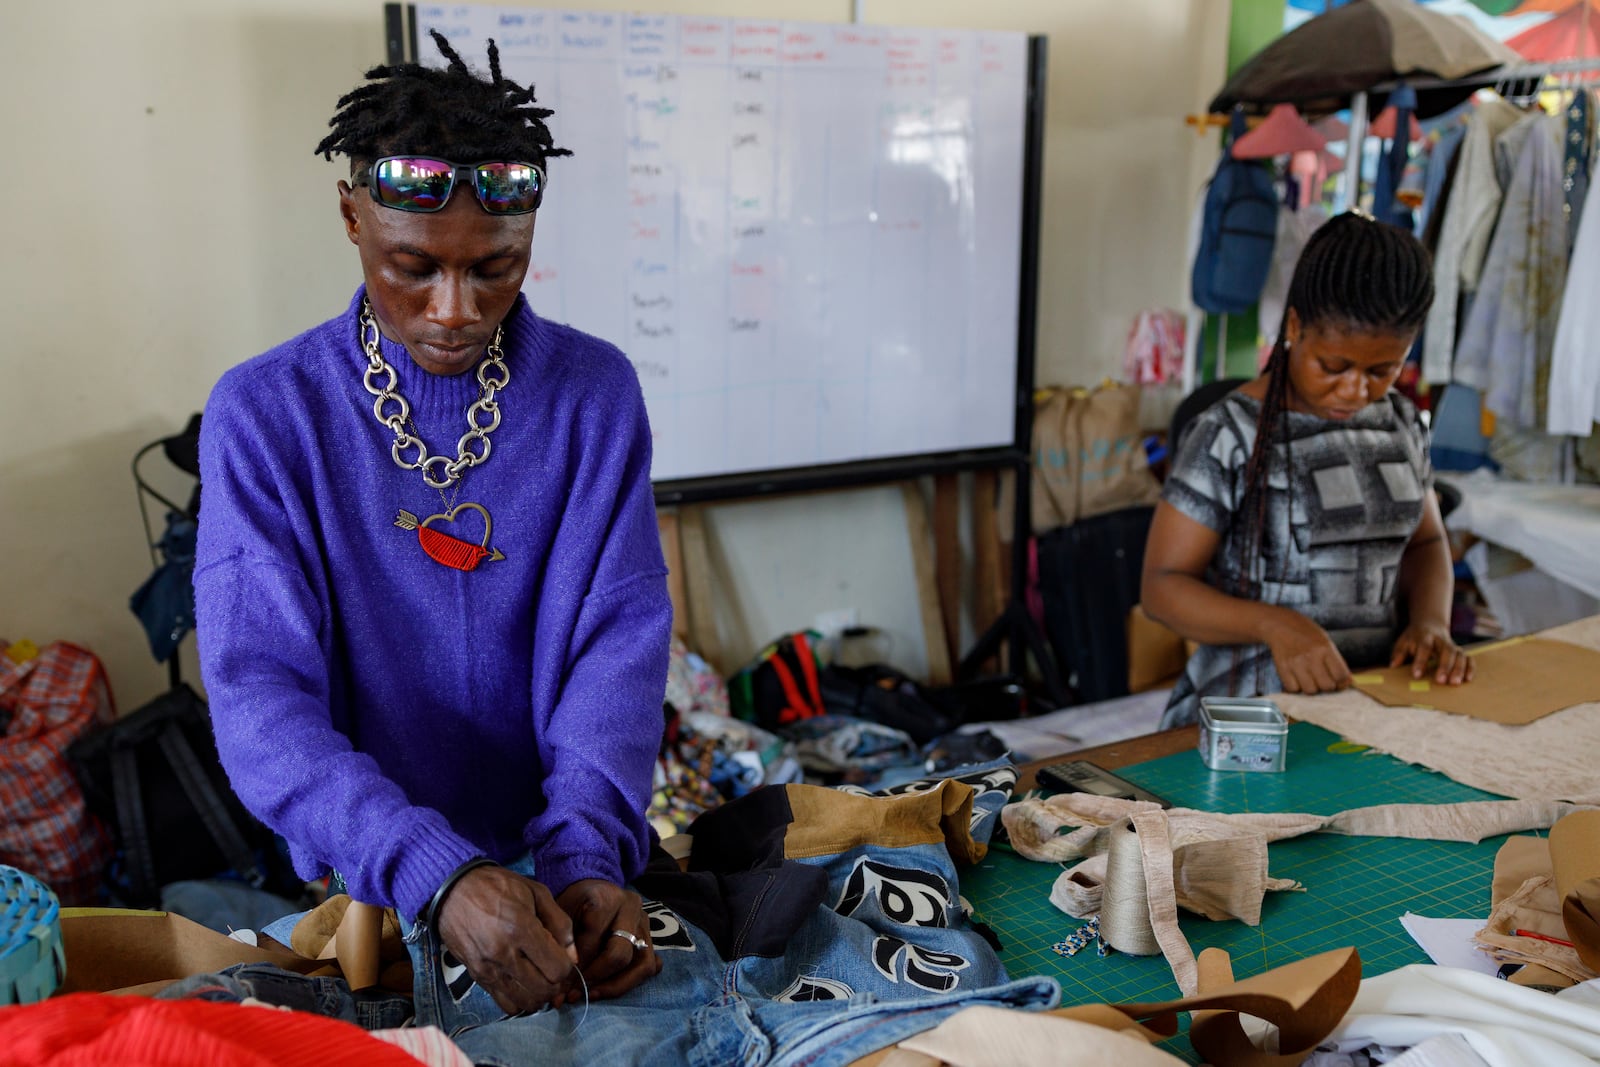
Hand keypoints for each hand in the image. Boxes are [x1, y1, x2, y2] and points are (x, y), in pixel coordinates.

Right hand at [435, 864, 579, 1014]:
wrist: (453, 890)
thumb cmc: (497, 886)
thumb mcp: (536, 892)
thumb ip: (560, 923)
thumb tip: (573, 957)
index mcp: (521, 928)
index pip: (557, 969)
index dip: (567, 967)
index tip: (564, 958)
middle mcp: (503, 953)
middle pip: (544, 990)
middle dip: (557, 984)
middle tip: (555, 970)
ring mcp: (488, 968)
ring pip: (526, 1002)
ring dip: (540, 995)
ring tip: (540, 978)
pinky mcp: (476, 976)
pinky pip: (505, 1005)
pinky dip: (520, 1000)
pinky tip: (523, 984)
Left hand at [556, 879, 661, 1000]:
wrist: (591, 888)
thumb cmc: (573, 903)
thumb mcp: (561, 915)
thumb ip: (563, 946)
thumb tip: (563, 989)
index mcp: (607, 898)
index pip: (593, 940)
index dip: (575, 968)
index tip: (559, 990)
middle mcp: (632, 909)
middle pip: (620, 955)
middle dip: (595, 979)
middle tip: (574, 994)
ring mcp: (645, 924)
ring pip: (642, 965)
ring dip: (616, 987)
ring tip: (591, 995)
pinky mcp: (650, 938)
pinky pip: (650, 966)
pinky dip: (632, 981)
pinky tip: (608, 987)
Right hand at [1265, 608, 1351, 694]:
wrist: (1281, 624)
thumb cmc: (1307, 633)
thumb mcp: (1326, 642)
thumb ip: (1336, 662)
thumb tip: (1346, 683)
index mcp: (1325, 648)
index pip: (1341, 676)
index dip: (1342, 682)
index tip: (1338, 680)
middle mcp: (1310, 656)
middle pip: (1327, 686)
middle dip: (1327, 685)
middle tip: (1323, 679)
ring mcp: (1295, 663)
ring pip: (1310, 691)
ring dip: (1312, 687)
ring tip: (1310, 678)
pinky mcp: (1282, 668)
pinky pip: (1293, 689)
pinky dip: (1297, 687)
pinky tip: (1298, 677)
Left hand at [1390, 620, 1473, 684]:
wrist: (1430, 624)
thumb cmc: (1415, 637)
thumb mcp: (1404, 641)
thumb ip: (1399, 652)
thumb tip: (1393, 666)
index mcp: (1425, 636)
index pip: (1424, 648)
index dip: (1421, 661)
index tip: (1417, 675)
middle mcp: (1442, 640)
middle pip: (1447, 651)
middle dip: (1444, 666)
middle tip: (1441, 681)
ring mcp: (1453, 645)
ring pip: (1460, 655)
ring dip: (1459, 669)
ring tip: (1455, 683)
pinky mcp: (1460, 651)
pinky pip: (1469, 658)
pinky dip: (1470, 668)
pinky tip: (1468, 679)